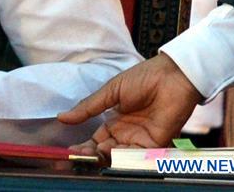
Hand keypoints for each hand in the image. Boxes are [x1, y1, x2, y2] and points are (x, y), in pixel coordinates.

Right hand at [57, 53, 203, 158]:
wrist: (171, 76)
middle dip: (91, 155)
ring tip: (94, 151)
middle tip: (79, 156)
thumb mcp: (110, 91)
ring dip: (105, 157)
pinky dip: (123, 158)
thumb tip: (62, 117)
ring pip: (119, 157)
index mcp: (115, 121)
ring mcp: (140, 140)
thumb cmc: (142, 79)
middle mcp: (126, 133)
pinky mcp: (155, 144)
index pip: (96, 140)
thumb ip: (88, 107)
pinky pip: (137, 157)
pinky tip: (110, 152)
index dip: (84, 147)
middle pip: (105, 152)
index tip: (70, 151)